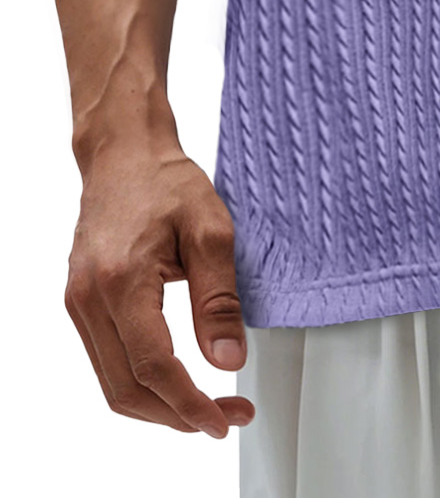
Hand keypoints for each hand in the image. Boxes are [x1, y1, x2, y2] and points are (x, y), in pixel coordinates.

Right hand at [64, 138, 254, 436]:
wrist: (124, 154)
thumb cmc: (166, 182)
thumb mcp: (211, 230)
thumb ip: (218, 299)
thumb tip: (227, 360)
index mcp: (121, 281)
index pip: (153, 367)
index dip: (189, 404)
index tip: (223, 420)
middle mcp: (89, 299)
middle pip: (127, 389)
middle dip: (178, 415)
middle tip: (225, 417)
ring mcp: (79, 304)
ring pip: (113, 384)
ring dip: (159, 406)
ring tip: (205, 407)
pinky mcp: (80, 303)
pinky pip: (106, 361)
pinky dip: (140, 383)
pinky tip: (174, 381)